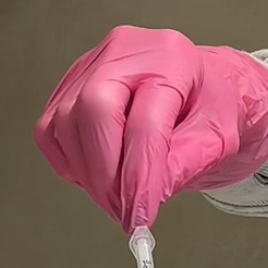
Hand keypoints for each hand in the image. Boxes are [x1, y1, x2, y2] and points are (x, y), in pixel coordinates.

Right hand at [34, 25, 267, 230]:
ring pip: (65, 123)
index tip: (139, 216)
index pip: (145, 120)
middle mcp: (126, 51)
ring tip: (116, 199)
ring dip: (87, 175)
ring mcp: (91, 65)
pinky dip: (70, 163)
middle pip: (93, 109)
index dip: (139, 175)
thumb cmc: (209, 108)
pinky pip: (50, 132)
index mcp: (170, 57)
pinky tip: (97, 176)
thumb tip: (143, 199)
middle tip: (122, 212)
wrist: (199, 93)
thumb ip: (184, 167)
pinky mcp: (69, 87)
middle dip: (105, 173)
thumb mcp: (217, 140)